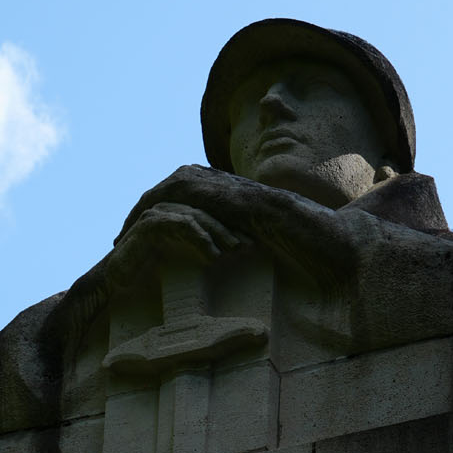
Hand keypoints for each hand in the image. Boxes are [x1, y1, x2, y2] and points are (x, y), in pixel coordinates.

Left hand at [117, 163, 356, 285]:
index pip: (186, 195)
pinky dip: (164, 208)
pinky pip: (187, 193)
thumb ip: (243, 247)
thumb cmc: (307, 251)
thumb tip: (229, 267)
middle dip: (144, 208)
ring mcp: (233, 187)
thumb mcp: (264, 247)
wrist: (331, 242)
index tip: (138, 237)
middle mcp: (231, 185)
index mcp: (235, 196)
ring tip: (125, 236)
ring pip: (174, 185)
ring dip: (146, 208)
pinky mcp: (233, 196)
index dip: (160, 213)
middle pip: (172, 185)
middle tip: (121, 237)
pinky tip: (148, 229)